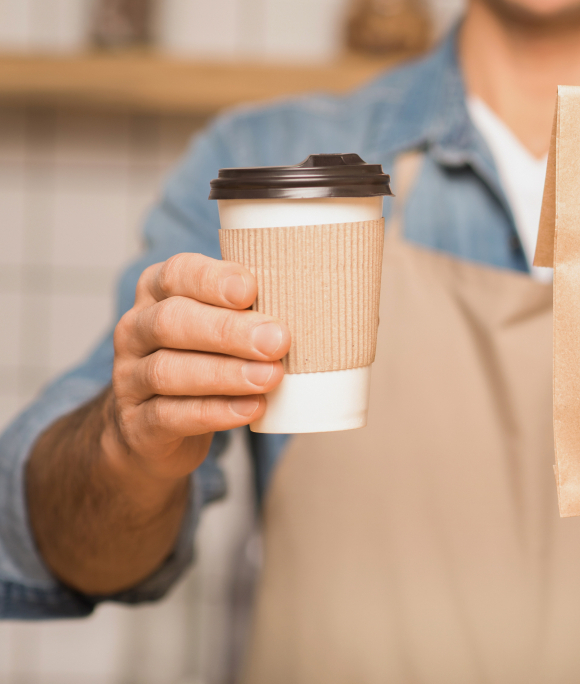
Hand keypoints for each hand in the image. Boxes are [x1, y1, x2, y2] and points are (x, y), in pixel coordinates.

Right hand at [106, 253, 288, 484]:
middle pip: (173, 322)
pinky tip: (251, 409)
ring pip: (169, 371)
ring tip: (271, 377)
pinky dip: (214, 412)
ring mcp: (129, 378)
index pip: (177, 274)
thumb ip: (255, 311)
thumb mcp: (221, 327)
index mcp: (158, 293)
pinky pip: (170, 416)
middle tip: (277, 341)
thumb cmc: (204, 360)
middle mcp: (137, 330)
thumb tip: (325, 303)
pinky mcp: (137, 423)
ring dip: (226, 373)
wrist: (151, 430)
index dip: (212, 279)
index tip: (251, 290)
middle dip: (228, 330)